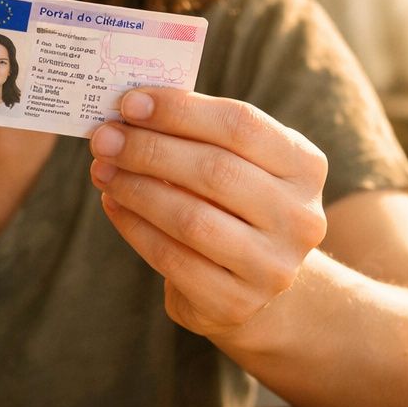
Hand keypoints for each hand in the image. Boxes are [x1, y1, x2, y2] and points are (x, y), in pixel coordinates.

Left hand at [88, 88, 327, 338]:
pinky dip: (134, 227)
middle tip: (105, 137)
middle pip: (216, 171)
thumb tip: (132, 110)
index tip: (131, 103)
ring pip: (192, 219)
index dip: (181, 111)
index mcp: (305, 166)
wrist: (253, 283)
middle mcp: (300, 217)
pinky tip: (112, 204)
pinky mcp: (236, 303)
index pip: (241, 125)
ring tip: (102, 169)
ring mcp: (272, 266)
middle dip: (150, 149)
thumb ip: (198, 135)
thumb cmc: (234, 205)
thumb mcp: (237, 164)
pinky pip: (172, 259)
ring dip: (136, 189)